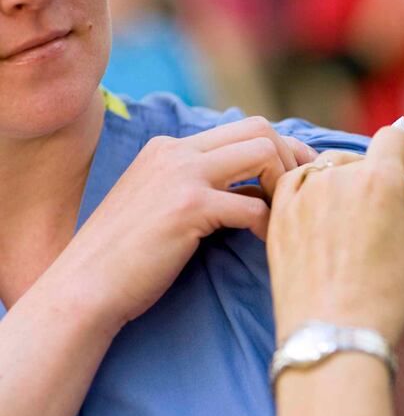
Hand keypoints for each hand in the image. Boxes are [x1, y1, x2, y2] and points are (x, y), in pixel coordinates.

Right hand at [53, 117, 316, 328]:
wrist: (84, 287)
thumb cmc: (126, 257)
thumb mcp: (161, 205)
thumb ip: (201, 188)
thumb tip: (255, 192)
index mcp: (169, 148)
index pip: (243, 127)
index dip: (281, 149)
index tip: (301, 175)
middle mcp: (176, 152)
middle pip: (259, 128)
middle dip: (292, 158)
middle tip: (306, 194)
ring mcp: (181, 175)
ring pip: (263, 153)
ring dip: (286, 185)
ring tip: (288, 217)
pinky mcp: (188, 208)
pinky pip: (254, 207)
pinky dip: (271, 226)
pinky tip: (269, 245)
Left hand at [268, 127, 403, 344]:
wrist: (333, 332)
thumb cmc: (384, 297)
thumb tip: (398, 209)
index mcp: (378, 181)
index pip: (394, 140)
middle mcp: (337, 179)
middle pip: (358, 158)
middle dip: (375, 176)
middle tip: (382, 205)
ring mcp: (302, 195)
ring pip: (324, 170)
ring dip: (340, 183)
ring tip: (348, 213)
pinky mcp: (278, 216)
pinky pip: (293, 185)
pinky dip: (308, 191)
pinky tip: (316, 211)